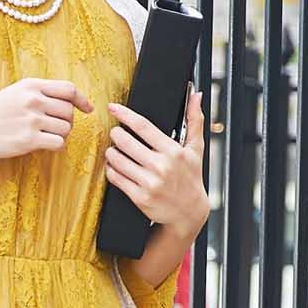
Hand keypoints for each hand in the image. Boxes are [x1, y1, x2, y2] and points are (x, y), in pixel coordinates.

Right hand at [0, 77, 93, 162]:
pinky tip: (45, 146)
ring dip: (61, 135)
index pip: (68, 89)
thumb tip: (69, 98)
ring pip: (66, 128)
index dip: (81, 100)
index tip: (87, 109)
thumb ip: (39, 92)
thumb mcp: (15, 93)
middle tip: (54, 128)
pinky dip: (56, 146)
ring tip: (46, 137)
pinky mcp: (28, 140)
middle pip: (69, 111)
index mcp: (31, 85)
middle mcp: (33, 100)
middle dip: (67, 121)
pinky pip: (58, 143)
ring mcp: (31, 120)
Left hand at [104, 88, 209, 238]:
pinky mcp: (139, 197)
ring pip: (117, 160)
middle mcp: (160, 166)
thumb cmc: (191, 178)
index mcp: (173, 152)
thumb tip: (196, 95)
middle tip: (115, 133)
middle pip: (125, 142)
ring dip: (111, 152)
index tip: (113, 108)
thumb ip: (195, 120)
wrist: (189, 212)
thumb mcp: (196, 149)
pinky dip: (111, 169)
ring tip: (114, 150)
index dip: (125, 115)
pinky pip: (116, 178)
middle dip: (116, 134)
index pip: (143, 127)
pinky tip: (114, 166)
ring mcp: (149, 183)